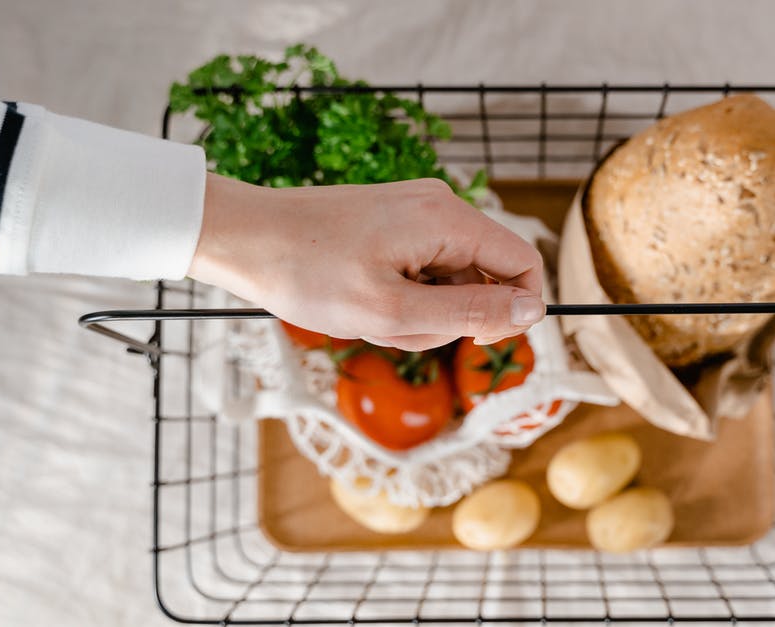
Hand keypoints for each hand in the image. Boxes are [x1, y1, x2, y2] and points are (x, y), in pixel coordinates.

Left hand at [188, 174, 545, 350]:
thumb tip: (532, 311)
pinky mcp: (394, 223)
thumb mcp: (393, 311)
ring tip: (368, 315)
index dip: (514, 310)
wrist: (242, 237)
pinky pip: (421, 269)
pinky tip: (361, 301)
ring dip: (418, 313)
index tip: (474, 339)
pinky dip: (400, 297)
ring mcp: (415, 212)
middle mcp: (439, 206)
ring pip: (449, 279)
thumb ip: (470, 313)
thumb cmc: (308, 272)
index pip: (523, 263)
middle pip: (483, 275)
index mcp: (447, 219)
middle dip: (448, 316)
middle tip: (393, 327)